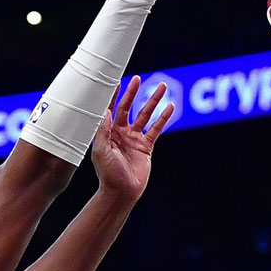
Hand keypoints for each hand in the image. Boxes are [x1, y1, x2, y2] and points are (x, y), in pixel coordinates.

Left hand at [92, 75, 172, 198]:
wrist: (121, 191)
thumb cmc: (107, 174)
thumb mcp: (100, 151)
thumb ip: (103, 131)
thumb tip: (105, 111)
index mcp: (107, 132)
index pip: (110, 108)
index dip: (113, 95)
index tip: (115, 80)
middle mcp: (120, 132)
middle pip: (128, 107)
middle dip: (133, 93)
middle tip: (138, 78)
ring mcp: (134, 138)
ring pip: (145, 114)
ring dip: (153, 101)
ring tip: (161, 86)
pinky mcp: (146, 146)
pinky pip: (156, 128)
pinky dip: (164, 117)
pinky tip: (170, 106)